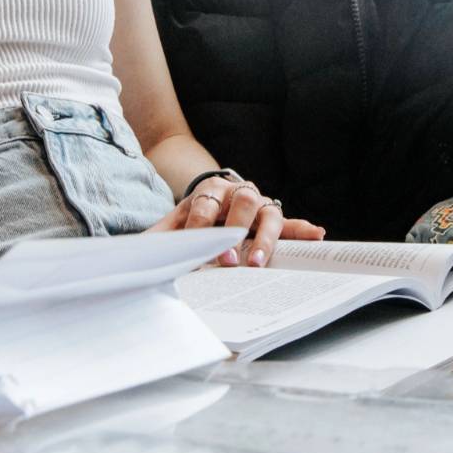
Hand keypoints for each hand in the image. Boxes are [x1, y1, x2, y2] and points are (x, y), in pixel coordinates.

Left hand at [143, 176, 325, 264]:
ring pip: (268, 212)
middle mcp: (237, 192)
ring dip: (265, 238)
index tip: (201, 250)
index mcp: (208, 191)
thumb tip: (135, 256)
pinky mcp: (272, 219)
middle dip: (236, 231)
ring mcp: (258, 204)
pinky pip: (290, 223)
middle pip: (242, 203)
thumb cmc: (187, 223)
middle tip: (229, 259)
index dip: (203, 228)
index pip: (206, 205)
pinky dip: (302, 229)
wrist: (204, 206)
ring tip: (259, 261)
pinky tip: (317, 235)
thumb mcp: (168, 228)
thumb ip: (157, 240)